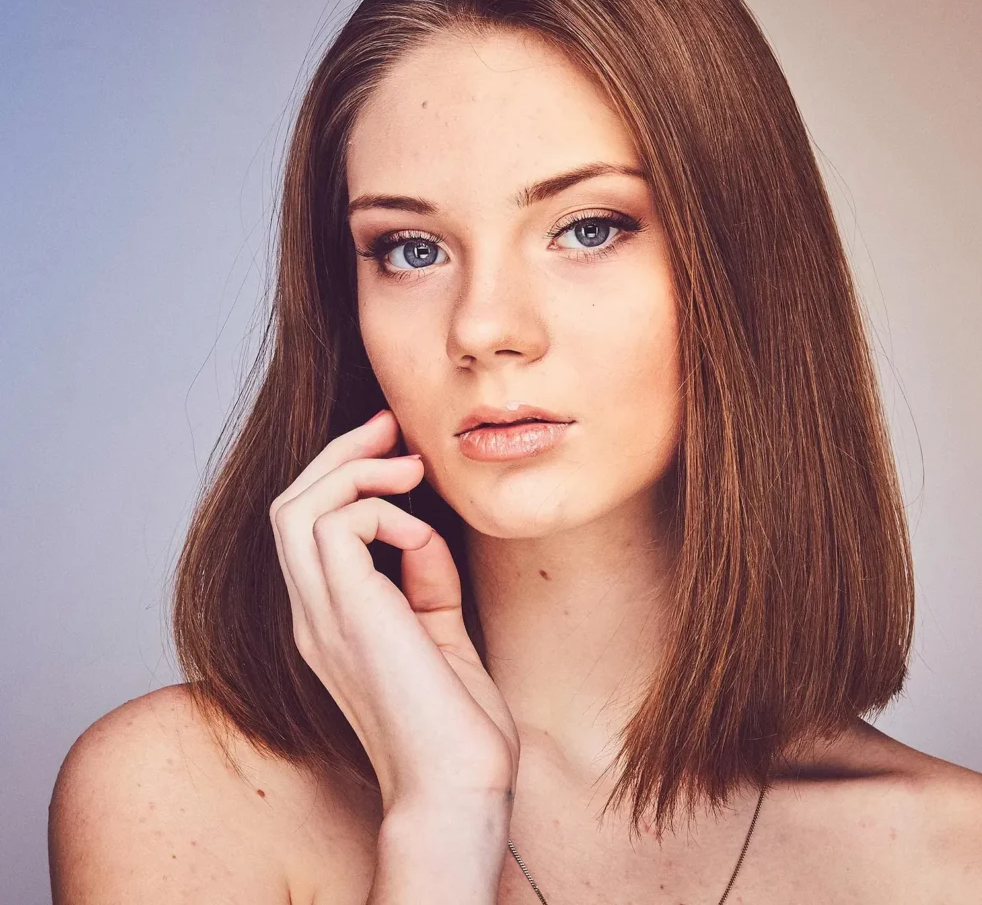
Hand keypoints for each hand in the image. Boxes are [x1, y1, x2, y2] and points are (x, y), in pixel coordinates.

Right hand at [269, 409, 519, 813]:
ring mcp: (320, 616)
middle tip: (390, 428)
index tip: (394, 449)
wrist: (458, 787)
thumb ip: (424, 581)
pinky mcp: (345, 613)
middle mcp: (311, 615)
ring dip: (352, 472)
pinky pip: (335, 527)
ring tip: (408, 468)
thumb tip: (421, 532)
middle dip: (338, 456)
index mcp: (329, 621)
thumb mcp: (440, 633)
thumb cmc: (456, 724)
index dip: (342, 478)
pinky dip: (378, 512)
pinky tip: (419, 535)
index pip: (307, 530)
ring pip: (296, 508)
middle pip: (289, 506)